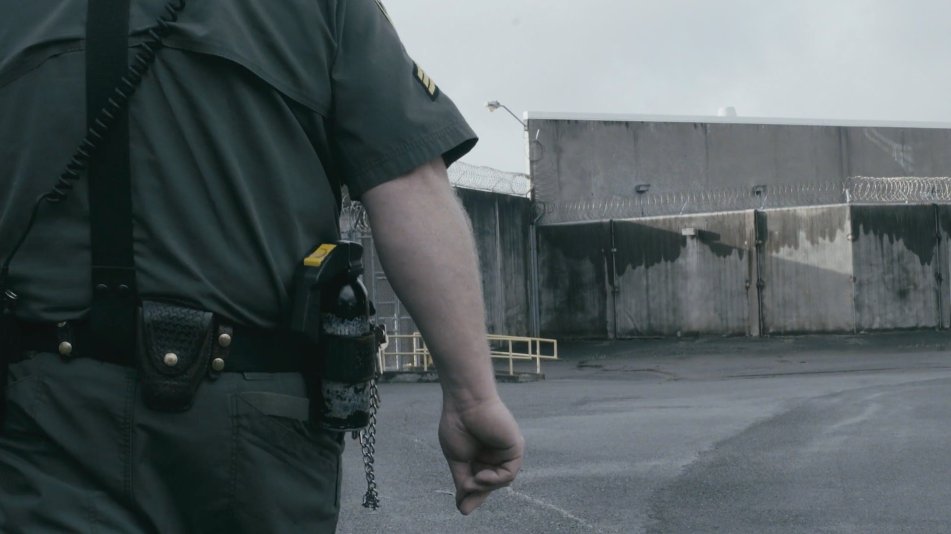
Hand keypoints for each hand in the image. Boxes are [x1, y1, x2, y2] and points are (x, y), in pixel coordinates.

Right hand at [438, 396, 523, 514]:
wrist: (465, 403)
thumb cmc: (458, 424)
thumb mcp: (457, 459)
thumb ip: (463, 481)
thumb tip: (462, 507)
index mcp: (480, 456)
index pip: (480, 481)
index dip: (471, 495)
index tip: (461, 507)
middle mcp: (495, 455)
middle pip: (490, 484)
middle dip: (478, 495)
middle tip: (464, 507)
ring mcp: (506, 451)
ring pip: (500, 481)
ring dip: (484, 487)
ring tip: (471, 481)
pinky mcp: (515, 448)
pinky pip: (509, 474)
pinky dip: (495, 479)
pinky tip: (482, 475)